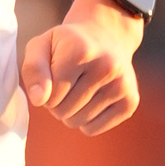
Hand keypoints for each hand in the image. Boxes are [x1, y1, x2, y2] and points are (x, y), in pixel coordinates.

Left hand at [21, 0, 141, 136]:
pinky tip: (92, 99)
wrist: (106, 36)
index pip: (51, 96)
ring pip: (78, 122)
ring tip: (78, 90)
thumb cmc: (66, 45)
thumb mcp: (41, 47)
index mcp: (81, 51)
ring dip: (71, 112)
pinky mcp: (130, 101)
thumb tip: (40, 99)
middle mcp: (107, 66)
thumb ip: (33, 70)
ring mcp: (122, 85)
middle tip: (66, 83)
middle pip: (64, 111)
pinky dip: (86, 121)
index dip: (46, 90)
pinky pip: (93, 129)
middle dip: (58, 103)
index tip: (54, 75)